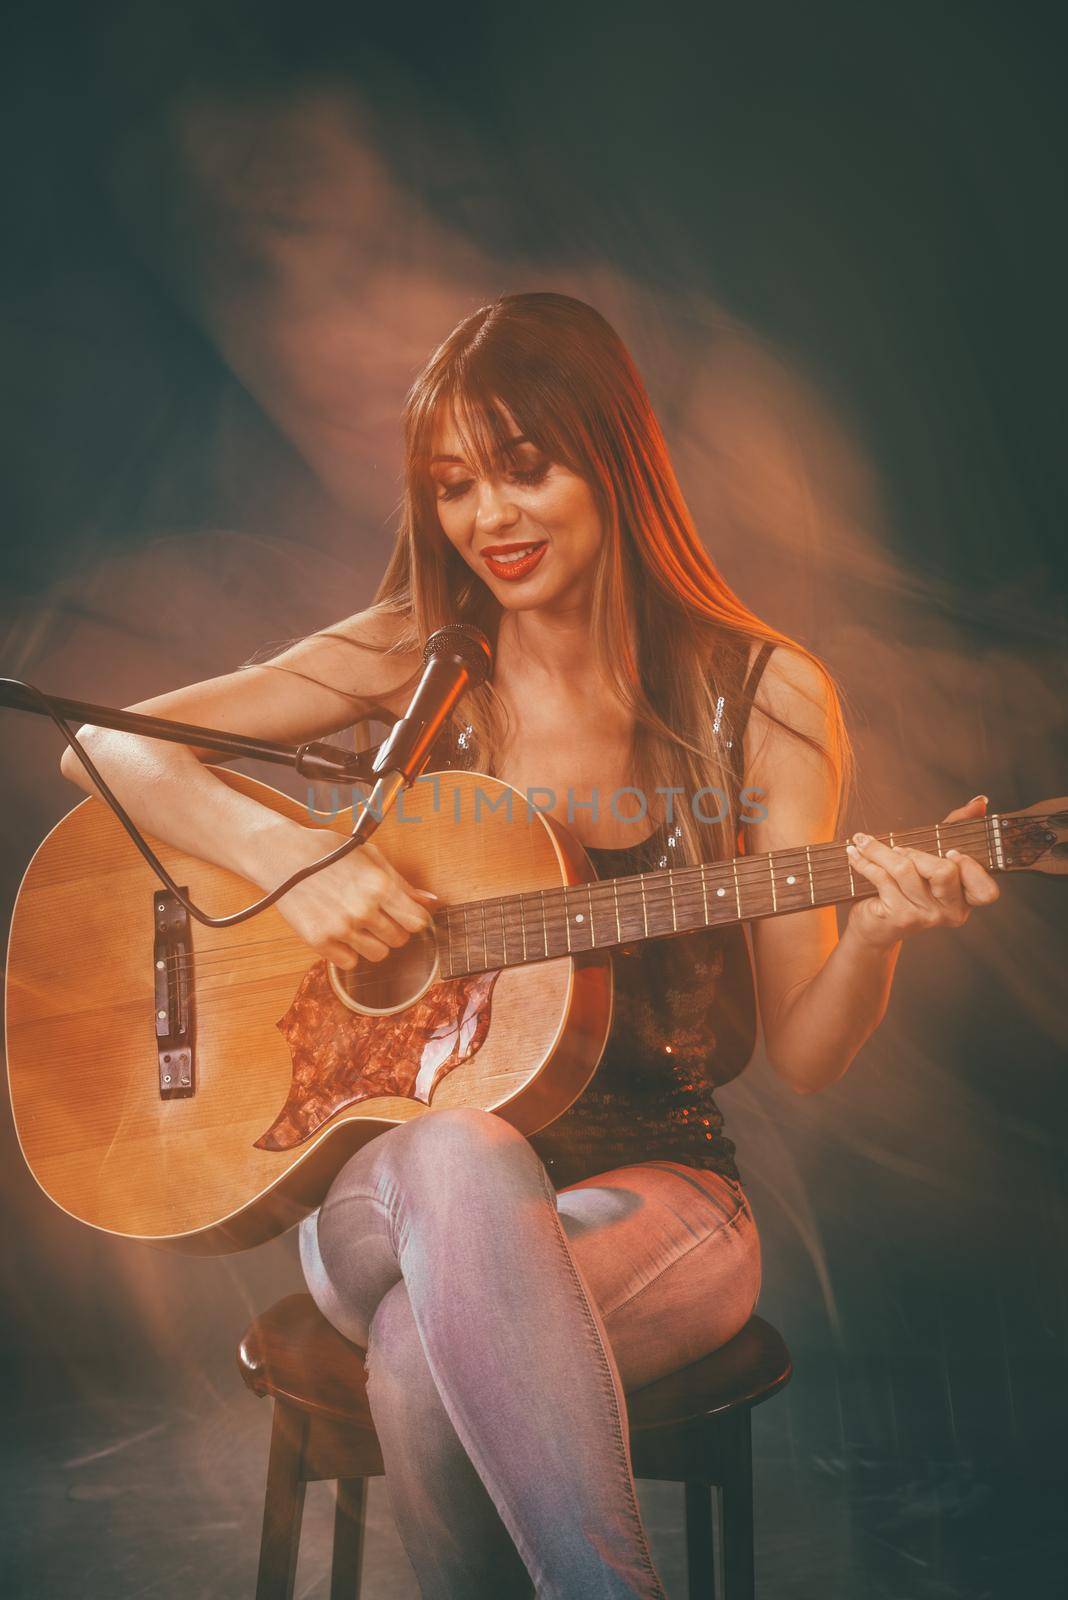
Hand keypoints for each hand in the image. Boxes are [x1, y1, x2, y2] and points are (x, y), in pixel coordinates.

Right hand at [269, 826, 437, 968]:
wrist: (283, 857)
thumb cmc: (328, 852)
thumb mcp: (370, 857)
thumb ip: (402, 883)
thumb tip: (430, 902)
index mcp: (379, 886)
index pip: (417, 922)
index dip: (414, 920)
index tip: (406, 916)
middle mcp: (363, 909)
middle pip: (400, 940)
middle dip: (393, 929)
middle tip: (377, 916)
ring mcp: (341, 928)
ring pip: (379, 955)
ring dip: (373, 942)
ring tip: (358, 924)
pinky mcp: (319, 941)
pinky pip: (350, 963)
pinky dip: (348, 952)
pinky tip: (340, 932)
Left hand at [845, 794, 1000, 950]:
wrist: (876, 927)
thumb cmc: (910, 886)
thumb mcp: (934, 856)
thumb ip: (958, 828)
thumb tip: (979, 802)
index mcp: (966, 899)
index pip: (986, 892)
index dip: (971, 870)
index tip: (951, 852)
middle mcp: (950, 912)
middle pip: (944, 872)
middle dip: (916, 852)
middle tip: (899, 848)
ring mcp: (925, 917)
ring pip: (905, 870)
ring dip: (879, 850)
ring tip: (863, 841)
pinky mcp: (898, 917)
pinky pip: (881, 878)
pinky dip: (864, 861)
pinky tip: (854, 852)